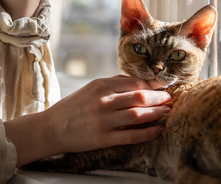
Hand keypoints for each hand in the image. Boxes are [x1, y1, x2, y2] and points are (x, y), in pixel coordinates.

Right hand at [4, 75, 171, 165]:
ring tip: (167, 112)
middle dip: (159, 97)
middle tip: (169, 98)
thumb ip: (112, 84)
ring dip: (157, 113)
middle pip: (140, 96)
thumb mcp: (90, 89)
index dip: (153, 83)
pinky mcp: (103, 139)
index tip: (164, 84)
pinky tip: (157, 130)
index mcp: (100, 85)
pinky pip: (131, 136)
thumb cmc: (72, 107)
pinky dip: (148, 133)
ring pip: (138, 115)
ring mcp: (104, 120)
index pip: (134, 82)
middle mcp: (103, 101)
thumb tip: (137, 81)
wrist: (51, 128)